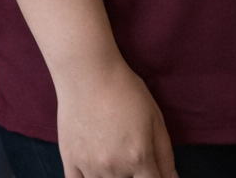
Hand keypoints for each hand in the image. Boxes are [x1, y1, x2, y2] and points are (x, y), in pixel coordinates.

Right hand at [55, 59, 176, 177]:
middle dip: (134, 175)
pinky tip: (94, 169)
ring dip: (113, 177)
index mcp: (138, 157)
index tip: (151, 171)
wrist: (86, 69)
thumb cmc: (123, 88)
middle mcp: (114, 167)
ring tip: (112, 155)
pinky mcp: (70, 158)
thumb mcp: (154, 117)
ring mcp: (89, 165)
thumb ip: (165, 155)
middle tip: (129, 154)